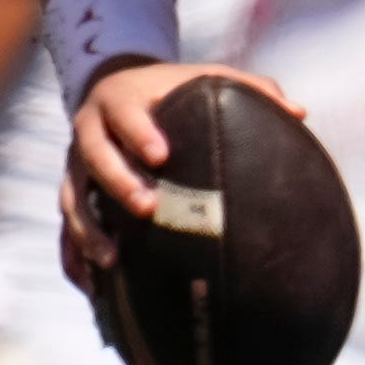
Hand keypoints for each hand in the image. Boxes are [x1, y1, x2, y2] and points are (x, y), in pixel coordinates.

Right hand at [58, 60, 299, 284]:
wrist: (112, 88)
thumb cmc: (168, 89)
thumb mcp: (204, 77)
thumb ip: (248, 88)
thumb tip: (300, 114)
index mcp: (120, 100)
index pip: (125, 114)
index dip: (139, 133)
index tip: (161, 155)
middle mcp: (89, 130)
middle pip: (93, 156)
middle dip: (117, 182)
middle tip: (146, 208)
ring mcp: (75, 165)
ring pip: (72, 198)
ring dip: (88, 230)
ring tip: (113, 259)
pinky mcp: (72, 193)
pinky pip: (64, 229)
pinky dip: (74, 257)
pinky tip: (94, 287)